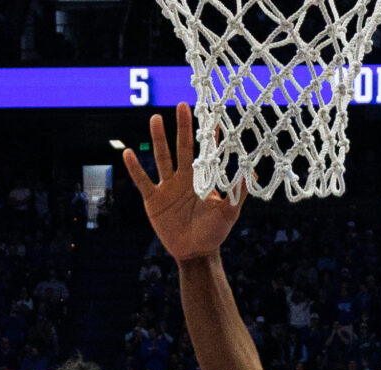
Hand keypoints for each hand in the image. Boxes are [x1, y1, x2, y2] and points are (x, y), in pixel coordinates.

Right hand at [123, 106, 244, 263]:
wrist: (195, 253)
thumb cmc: (214, 233)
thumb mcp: (229, 212)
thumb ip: (238, 192)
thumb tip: (252, 172)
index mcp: (202, 179)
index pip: (205, 152)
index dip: (208, 135)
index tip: (211, 115)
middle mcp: (184, 178)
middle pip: (182, 147)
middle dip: (182, 127)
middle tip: (181, 105)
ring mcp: (167, 187)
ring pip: (162, 158)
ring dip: (158, 138)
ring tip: (155, 119)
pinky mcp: (153, 200)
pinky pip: (142, 181)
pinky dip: (135, 168)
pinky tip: (128, 153)